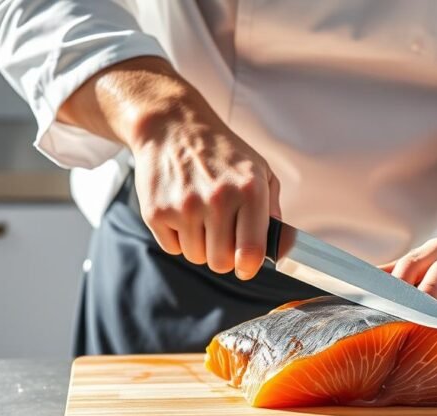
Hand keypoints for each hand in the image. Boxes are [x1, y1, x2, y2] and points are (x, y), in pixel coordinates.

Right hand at [131, 102, 278, 278]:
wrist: (173, 127)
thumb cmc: (220, 152)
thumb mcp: (259, 170)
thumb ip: (273, 209)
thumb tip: (280, 247)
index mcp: (249, 191)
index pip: (252, 252)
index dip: (249, 267)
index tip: (245, 266)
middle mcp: (218, 200)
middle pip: (221, 262)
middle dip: (223, 255)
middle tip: (221, 234)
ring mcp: (185, 207)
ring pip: (196, 256)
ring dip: (200, 244)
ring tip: (200, 216)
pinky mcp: (156, 212)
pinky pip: (172, 248)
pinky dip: (177, 237)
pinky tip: (181, 211)